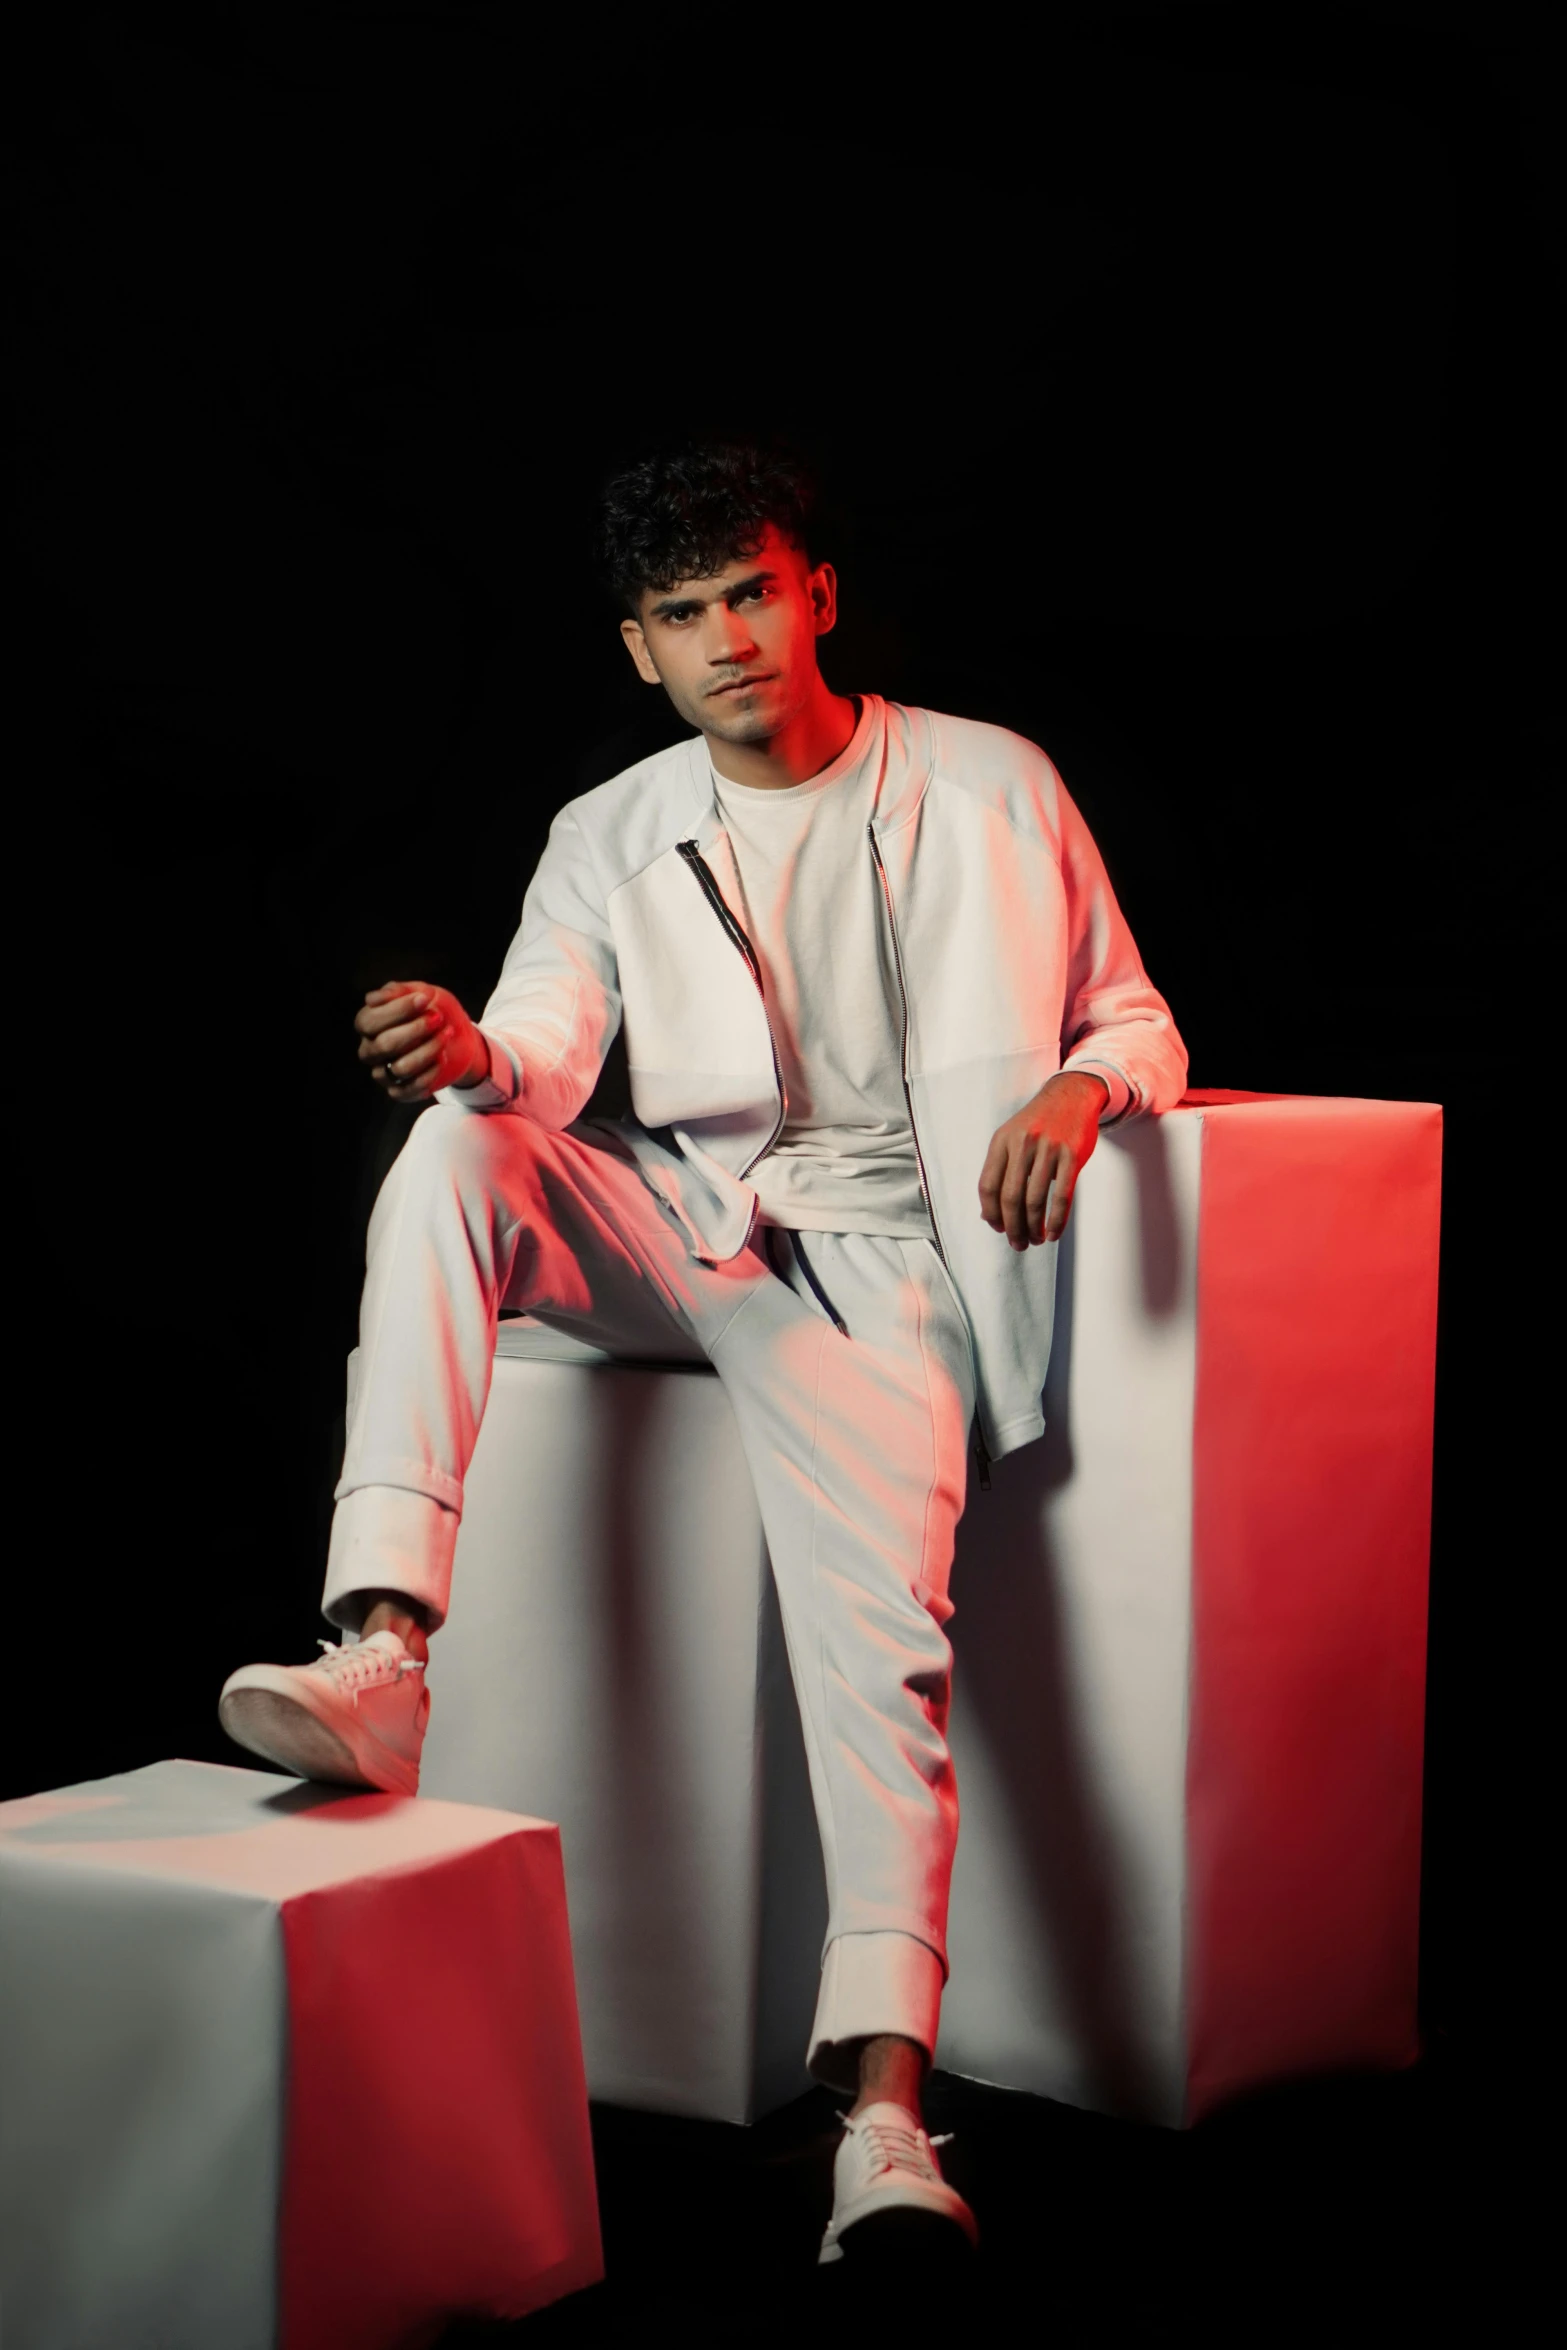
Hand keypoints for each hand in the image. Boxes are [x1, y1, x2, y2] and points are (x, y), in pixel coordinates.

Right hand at [354, 982, 488, 1101]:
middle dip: (416, 1030)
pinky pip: (410, 1089)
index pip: (369, 1021)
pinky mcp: (400, 1091)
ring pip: (401, 1068)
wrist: (460, 1037)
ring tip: (446, 1035)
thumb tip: (371, 999)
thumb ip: (398, 992)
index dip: (396, 1010)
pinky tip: (443, 1058)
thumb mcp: (421, 993)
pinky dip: (430, 1073)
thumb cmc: (435, 1011)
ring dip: (428, 1050)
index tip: (425, 999)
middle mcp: (370, 1050)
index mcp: (368, 1025)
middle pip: (385, 1045)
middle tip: (438, 1018)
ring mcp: (384, 1073)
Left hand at [978, 1071, 1108, 1249]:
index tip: (998, 1229)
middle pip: (1010, 1198)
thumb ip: (999, 1170)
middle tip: (1017, 1244)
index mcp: (1001, 1141)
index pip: (988, 1186)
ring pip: (1035, 1200)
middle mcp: (1022, 1144)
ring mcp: (1048, 1149)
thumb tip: (987, 1214)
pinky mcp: (1072, 1155)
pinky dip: (1056, 1220)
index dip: (990, 1214)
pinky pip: (1062, 1196)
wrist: (1071, 1095)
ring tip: (1035, 1240)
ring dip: (1034, 1228)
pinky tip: (1053, 1233)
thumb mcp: (1011, 1137)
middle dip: (1012, 1228)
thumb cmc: (1037, 1123)